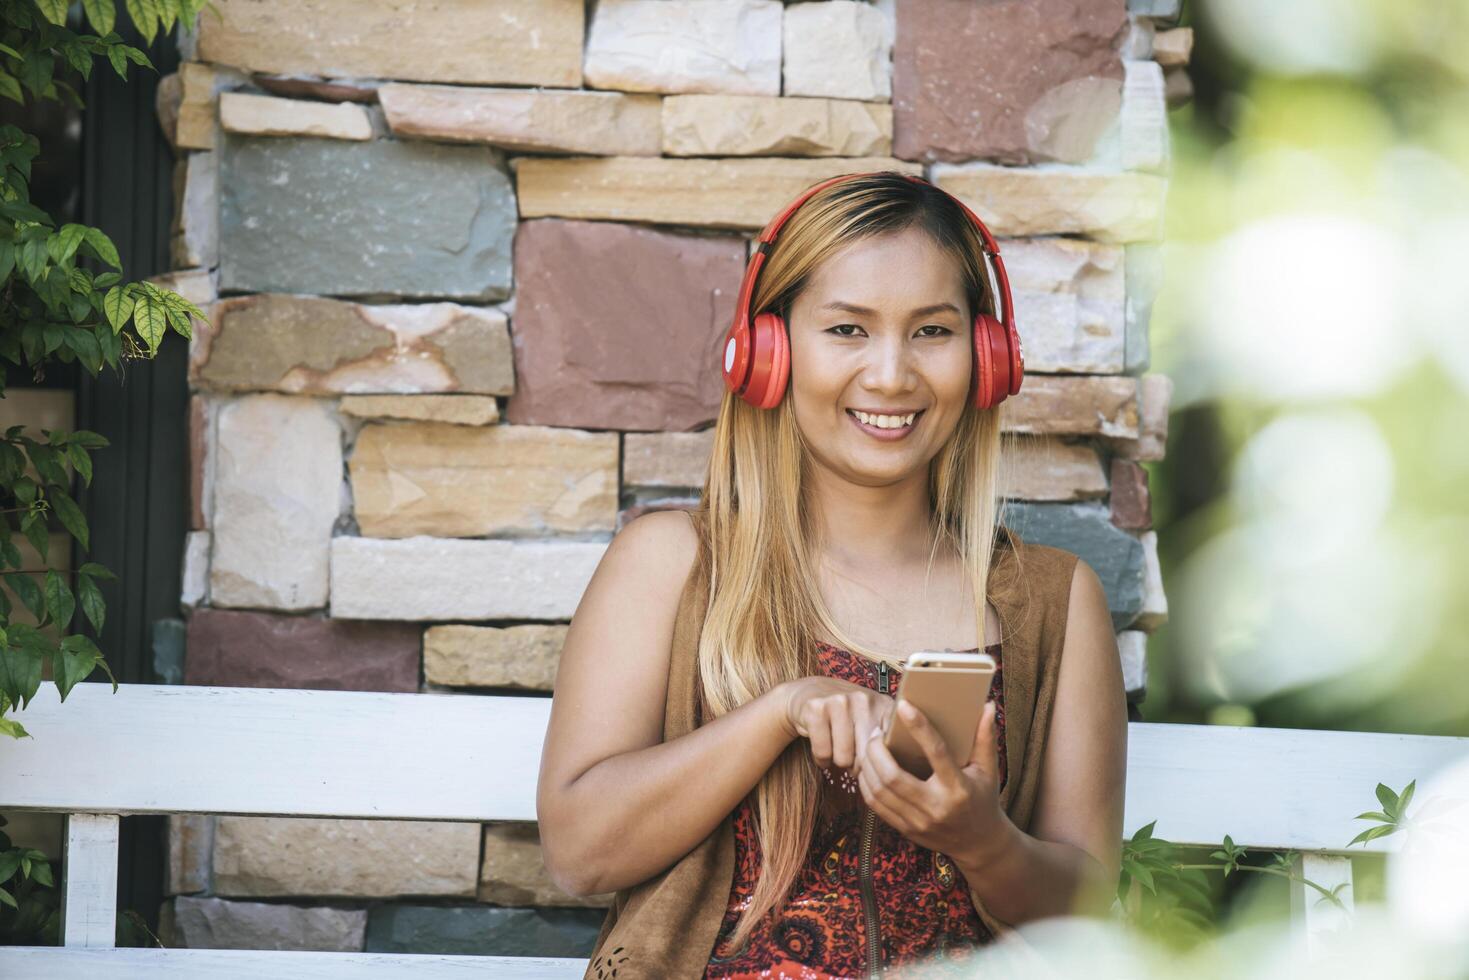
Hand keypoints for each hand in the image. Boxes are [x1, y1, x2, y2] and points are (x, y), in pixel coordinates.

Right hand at [781, 676, 896, 778]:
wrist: (810, 692)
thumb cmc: (846, 717)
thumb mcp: (873, 722)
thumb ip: (886, 742)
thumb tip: (886, 773)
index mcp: (883, 705)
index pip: (890, 748)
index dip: (879, 764)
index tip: (873, 762)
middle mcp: (864, 700)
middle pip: (866, 757)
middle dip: (857, 766)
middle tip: (851, 758)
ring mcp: (840, 701)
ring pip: (843, 758)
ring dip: (837, 762)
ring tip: (836, 749)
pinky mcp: (817, 709)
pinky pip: (823, 753)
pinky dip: (821, 759)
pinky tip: (823, 749)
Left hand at [853, 697, 1007, 865]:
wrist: (979, 844)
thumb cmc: (983, 799)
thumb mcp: (989, 770)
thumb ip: (986, 737)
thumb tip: (987, 705)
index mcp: (958, 788)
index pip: (936, 752)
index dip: (918, 727)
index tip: (904, 706)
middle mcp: (936, 807)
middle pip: (892, 776)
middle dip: (877, 750)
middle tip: (876, 731)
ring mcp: (918, 822)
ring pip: (879, 791)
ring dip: (867, 765)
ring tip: (870, 746)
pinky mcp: (906, 830)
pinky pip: (876, 806)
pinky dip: (866, 784)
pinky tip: (868, 768)